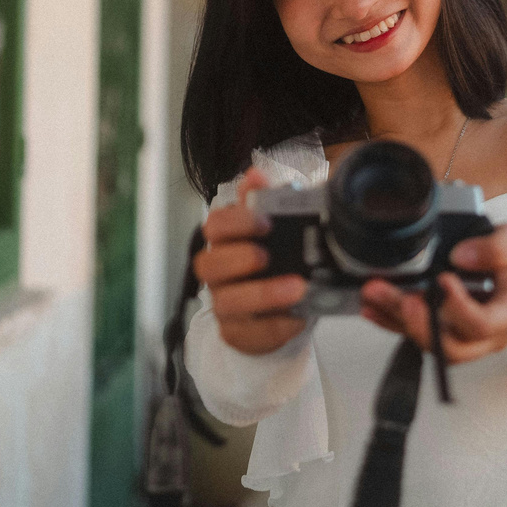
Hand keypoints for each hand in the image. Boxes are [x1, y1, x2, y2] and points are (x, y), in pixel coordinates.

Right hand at [194, 167, 308, 354]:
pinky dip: (275, 325)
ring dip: (262, 293)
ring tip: (296, 287)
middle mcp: (218, 273)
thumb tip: (255, 173)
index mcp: (225, 242)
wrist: (284, 306)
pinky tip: (298, 316)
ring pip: (227, 301)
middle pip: (209, 264)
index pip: (215, 226)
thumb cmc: (277, 260)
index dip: (236, 222)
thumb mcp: (276, 228)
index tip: (266, 221)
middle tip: (266, 256)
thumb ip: (264, 200)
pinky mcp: (238, 333)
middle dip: (238, 258)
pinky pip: (249, 333)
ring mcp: (224, 305)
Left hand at [358, 224, 506, 364]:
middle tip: (401, 297)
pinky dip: (388, 322)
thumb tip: (462, 256)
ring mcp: (461, 340)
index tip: (443, 280)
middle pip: (451, 345)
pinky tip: (370, 307)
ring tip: (374, 295)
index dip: (460, 308)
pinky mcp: (439, 334)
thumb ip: (496, 248)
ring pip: (428, 344)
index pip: (483, 324)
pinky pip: (412, 336)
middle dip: (420, 322)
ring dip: (398, 320)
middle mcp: (484, 337)